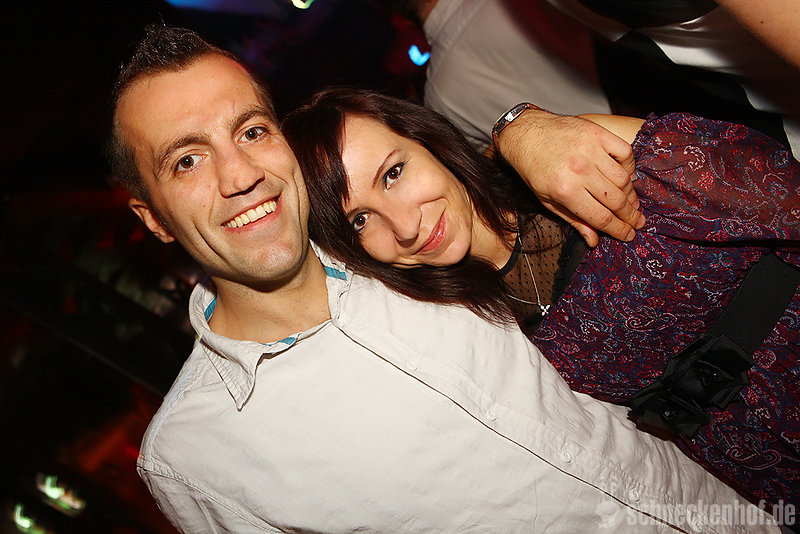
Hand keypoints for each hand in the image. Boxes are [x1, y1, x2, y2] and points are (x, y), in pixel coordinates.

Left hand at [495, 109, 643, 246]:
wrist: (526, 134)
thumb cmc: (534, 168)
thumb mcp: (547, 199)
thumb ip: (573, 220)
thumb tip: (594, 240)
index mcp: (565, 190)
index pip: (601, 217)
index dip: (619, 230)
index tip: (629, 235)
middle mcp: (580, 170)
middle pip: (616, 201)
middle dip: (630, 216)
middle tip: (637, 222)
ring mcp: (590, 149)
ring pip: (623, 179)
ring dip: (631, 195)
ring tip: (632, 204)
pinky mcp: (597, 133)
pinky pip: (625, 152)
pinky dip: (630, 166)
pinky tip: (626, 176)